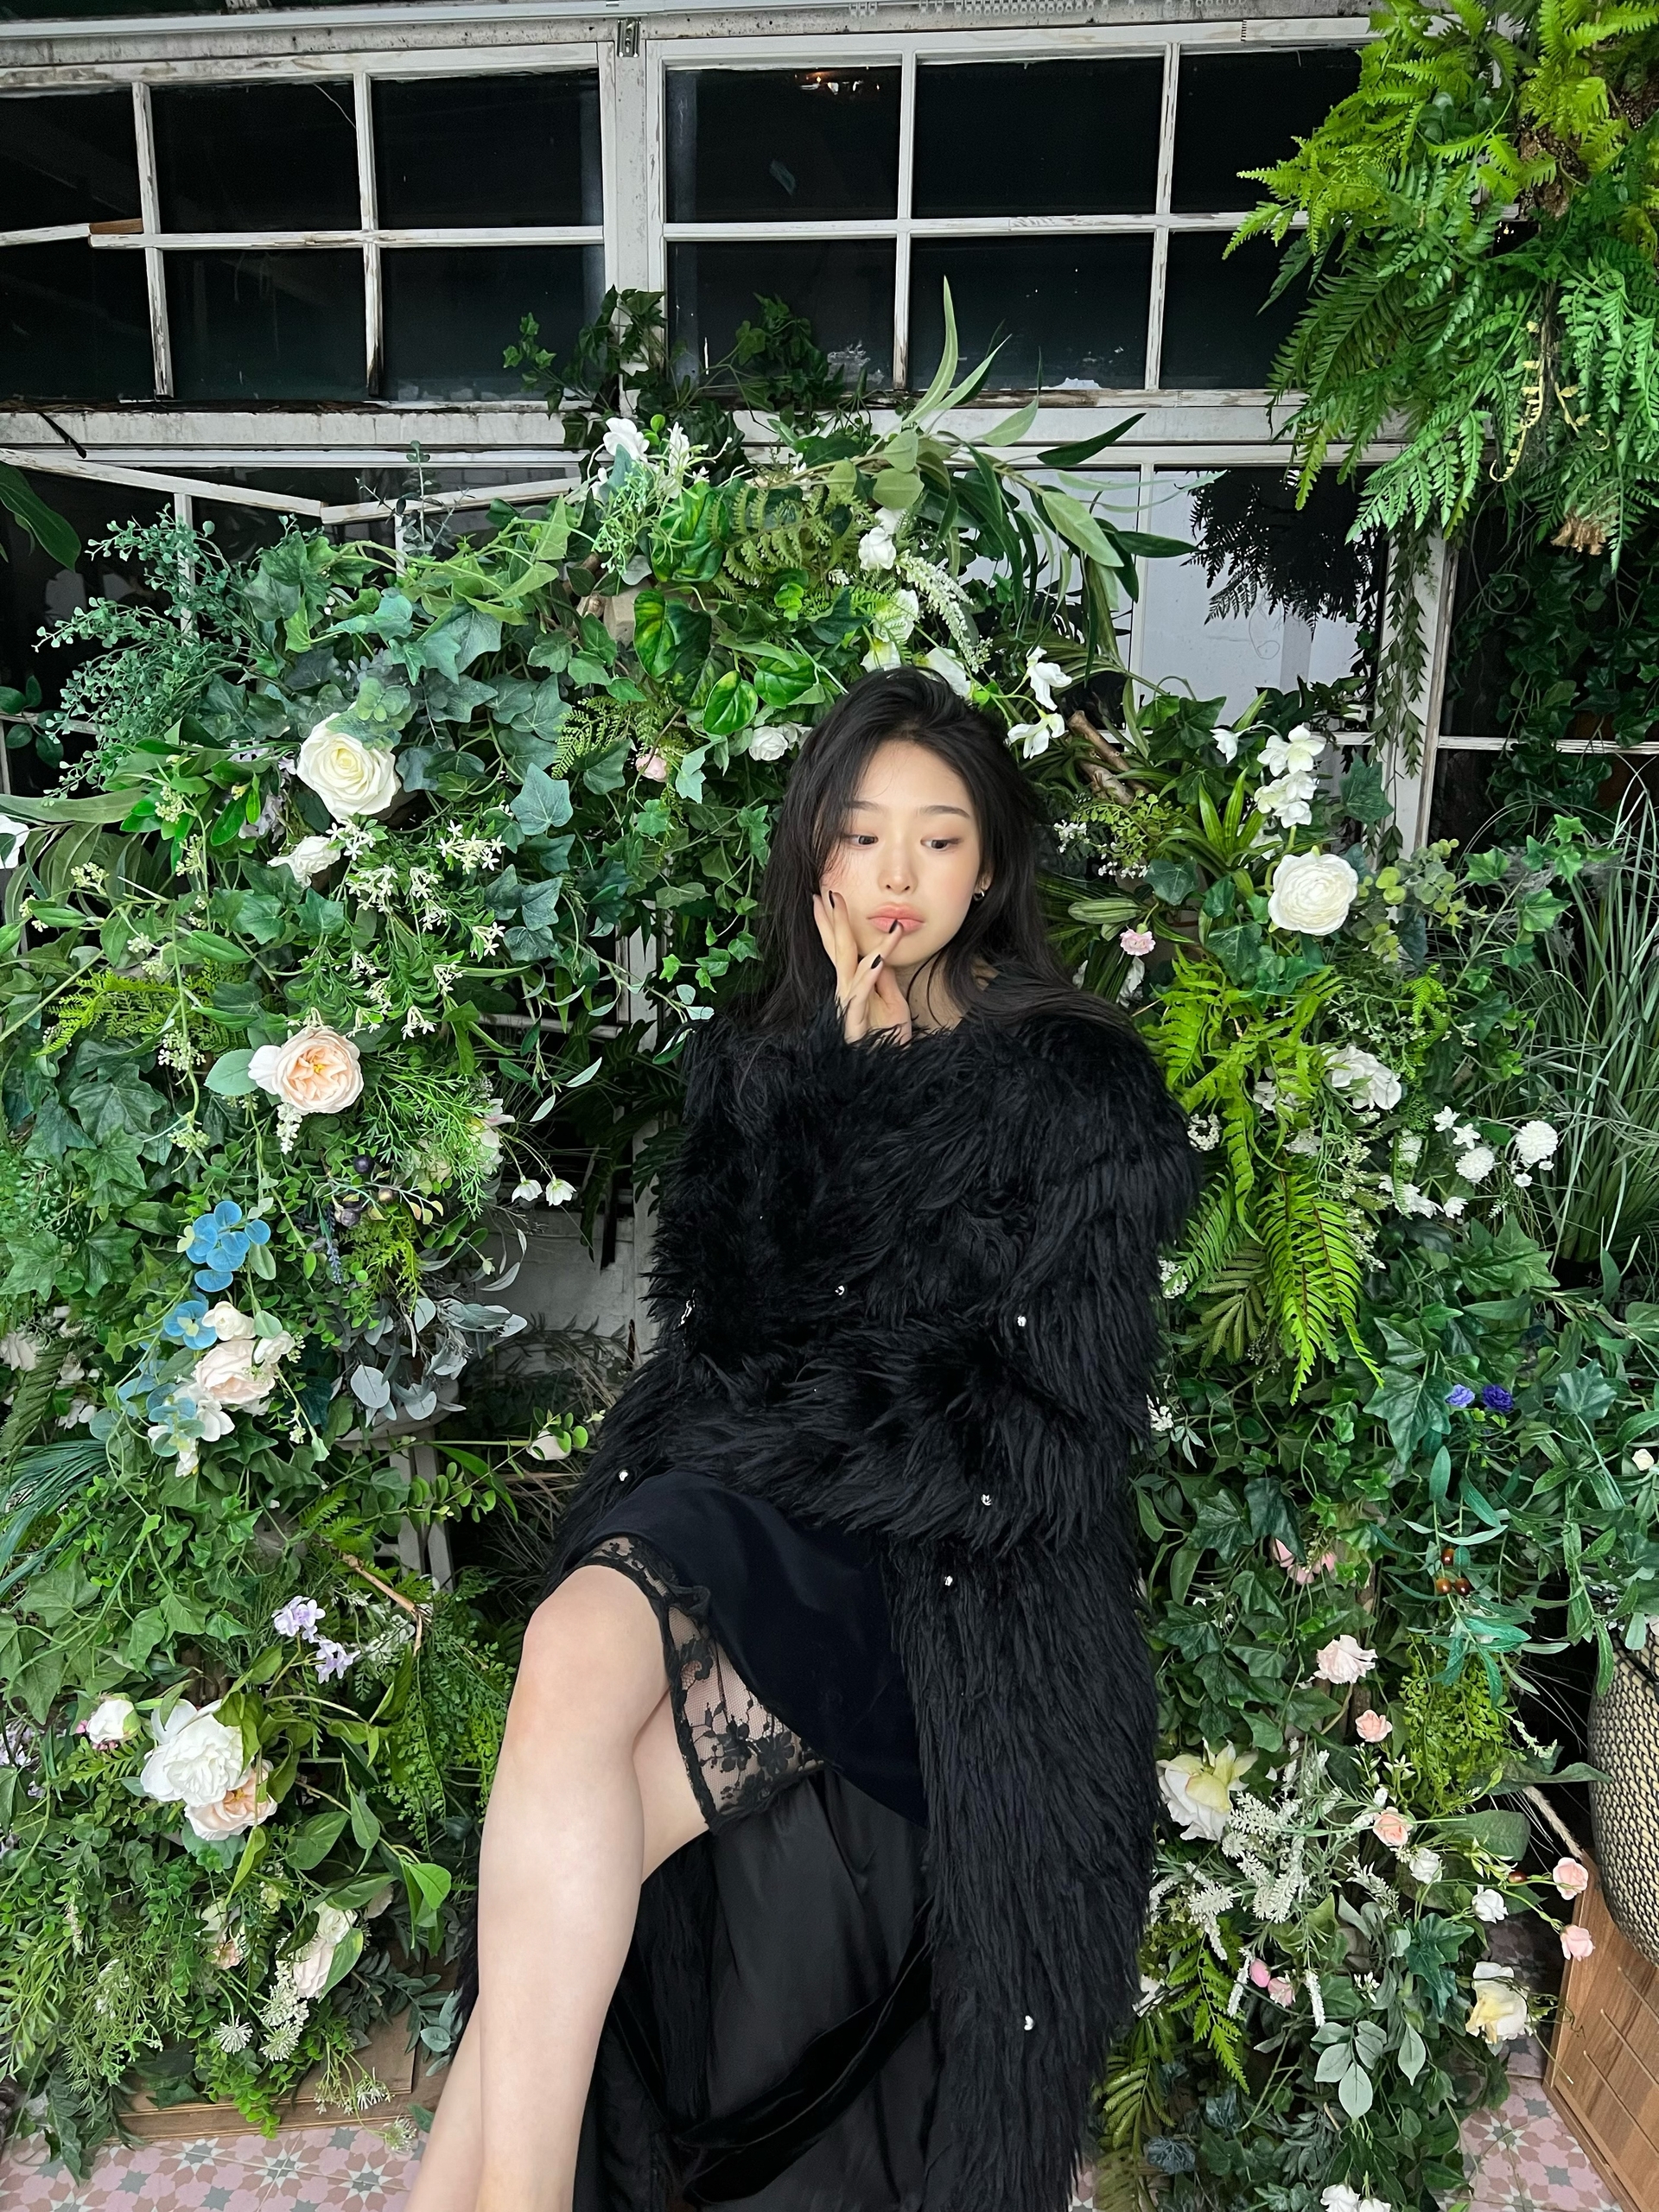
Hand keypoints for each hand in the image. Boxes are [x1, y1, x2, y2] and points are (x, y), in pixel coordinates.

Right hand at [811, 889, 913, 1043]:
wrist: (887, 1069)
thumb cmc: (887, 1038)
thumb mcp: (892, 1002)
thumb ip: (884, 979)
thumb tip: (880, 955)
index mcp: (854, 985)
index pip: (843, 949)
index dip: (835, 924)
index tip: (828, 898)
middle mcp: (847, 992)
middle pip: (838, 950)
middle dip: (832, 920)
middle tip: (827, 892)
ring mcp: (849, 1006)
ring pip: (849, 964)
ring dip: (845, 934)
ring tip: (842, 908)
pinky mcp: (854, 1023)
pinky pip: (861, 993)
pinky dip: (869, 976)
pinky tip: (875, 959)